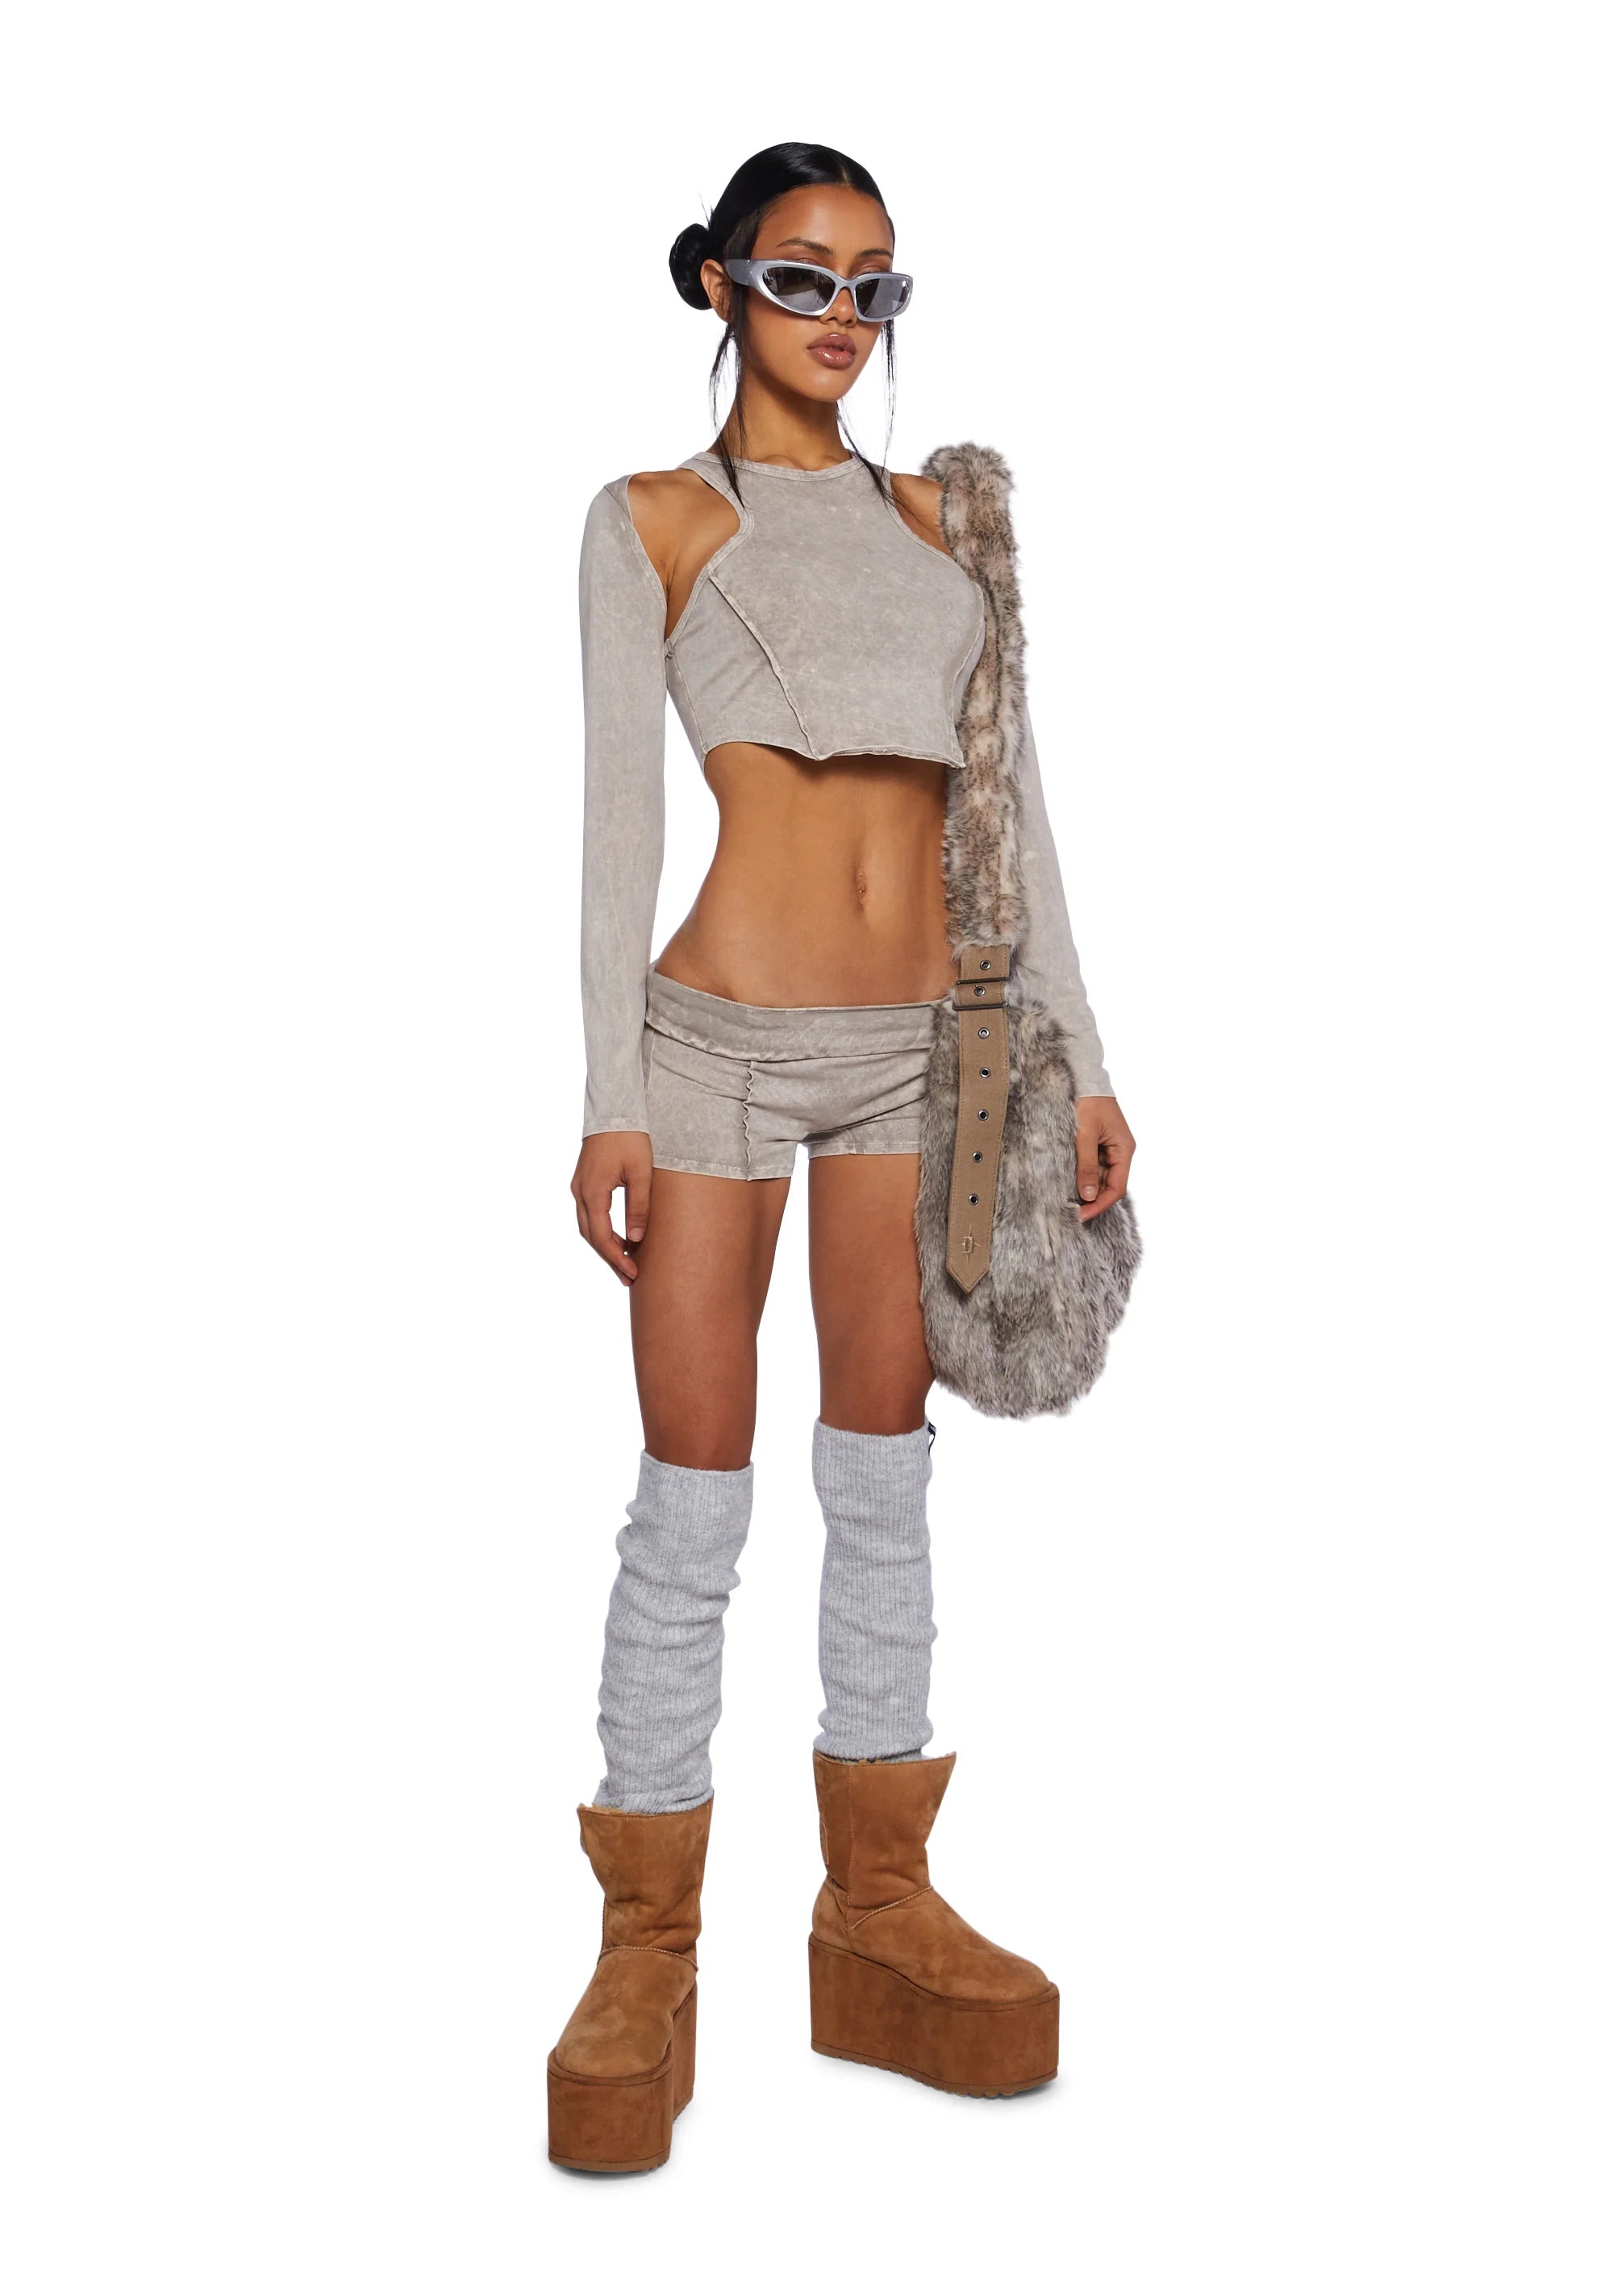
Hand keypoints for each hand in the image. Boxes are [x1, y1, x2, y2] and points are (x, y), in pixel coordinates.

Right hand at [571, 1131, 653, 1283]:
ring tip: (624, 1264)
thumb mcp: (641, 1173)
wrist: (615, 1110)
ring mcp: (578, 1187)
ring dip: (604, 1246)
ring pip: (587, 1227)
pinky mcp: (583, 1182)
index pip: (602, 1237)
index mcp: (593, 1192)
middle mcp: (580, 1192)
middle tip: (628, 1278)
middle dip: (609, 1259)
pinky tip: (619, 1239)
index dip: (616, 1259)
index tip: (632, 1274)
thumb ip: (639, 1207)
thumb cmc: (631, 1138)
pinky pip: (589, 1214)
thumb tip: (636, 1241)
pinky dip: (601, 1231)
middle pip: (591, 1237)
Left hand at [1074, 1095, 1134, 1222]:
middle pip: (1109, 1185)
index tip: (1081, 1215)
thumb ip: (1087, 1166)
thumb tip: (1088, 1195)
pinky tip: (1069, 1183)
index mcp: (1124, 1149)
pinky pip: (1092, 1166)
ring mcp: (1109, 1148)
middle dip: (1092, 1199)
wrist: (1083, 1077)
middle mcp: (1120, 1151)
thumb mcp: (1085, 1135)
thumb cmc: (1088, 1101)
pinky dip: (1082, 1176)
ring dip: (1086, 1189)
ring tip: (1067, 1200)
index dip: (1100, 1204)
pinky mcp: (1097, 1144)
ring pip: (1100, 1177)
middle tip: (1071, 1211)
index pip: (1116, 1187)